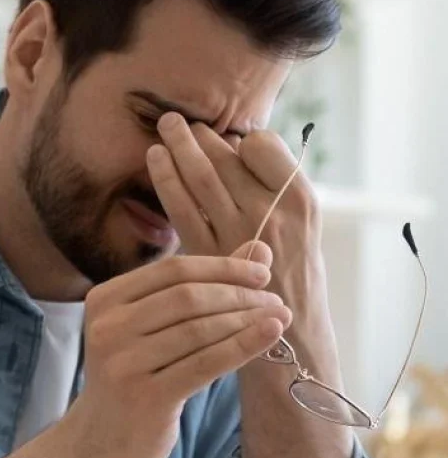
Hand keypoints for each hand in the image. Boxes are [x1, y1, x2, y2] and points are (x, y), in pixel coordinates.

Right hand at [66, 252, 291, 457]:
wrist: (102, 444)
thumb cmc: (137, 377)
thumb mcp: (157, 328)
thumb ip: (203, 286)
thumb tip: (259, 249)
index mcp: (106, 299)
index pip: (174, 270)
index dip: (223, 267)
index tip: (262, 274)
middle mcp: (108, 327)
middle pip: (188, 296)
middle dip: (239, 295)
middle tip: (275, 300)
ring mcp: (123, 363)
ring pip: (199, 329)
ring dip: (247, 320)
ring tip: (280, 318)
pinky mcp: (145, 397)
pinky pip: (205, 364)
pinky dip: (243, 345)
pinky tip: (271, 335)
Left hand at [148, 113, 338, 383]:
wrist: (291, 337)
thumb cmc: (295, 281)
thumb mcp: (301, 230)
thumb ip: (273, 194)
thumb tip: (234, 151)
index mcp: (300, 200)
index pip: (262, 146)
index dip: (239, 139)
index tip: (226, 139)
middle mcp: (272, 213)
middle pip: (227, 159)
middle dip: (199, 135)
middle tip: (177, 119)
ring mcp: (240, 235)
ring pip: (202, 177)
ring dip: (179, 147)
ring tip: (164, 127)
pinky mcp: (210, 257)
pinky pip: (183, 209)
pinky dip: (167, 180)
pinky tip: (156, 161)